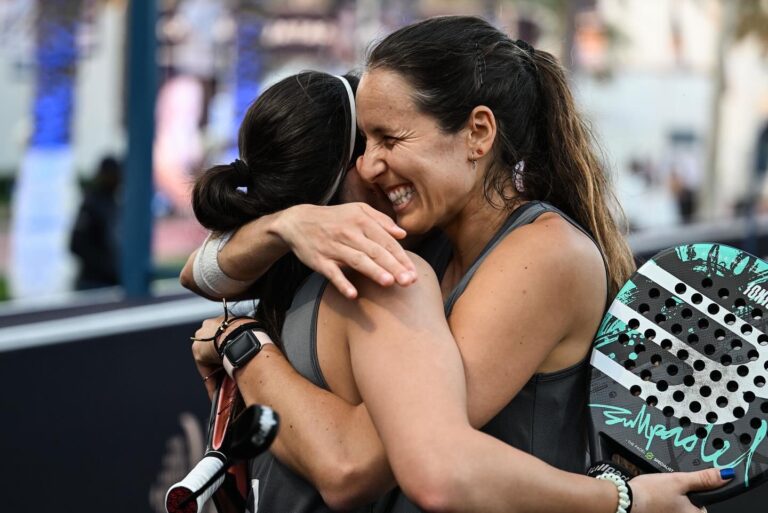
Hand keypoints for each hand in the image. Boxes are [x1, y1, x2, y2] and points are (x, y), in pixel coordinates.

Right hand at [275, 203, 416, 297]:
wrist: (297, 221)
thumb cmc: (334, 218)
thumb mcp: (357, 210)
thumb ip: (381, 220)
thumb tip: (403, 234)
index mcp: (361, 220)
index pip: (386, 240)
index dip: (401, 257)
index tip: (413, 272)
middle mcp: (348, 233)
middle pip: (375, 251)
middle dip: (393, 266)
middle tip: (409, 281)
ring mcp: (333, 247)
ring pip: (356, 260)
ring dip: (373, 271)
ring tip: (389, 282)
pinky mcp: (319, 260)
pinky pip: (332, 272)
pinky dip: (341, 283)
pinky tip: (353, 294)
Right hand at [629, 467, 730, 512]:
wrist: (625, 500)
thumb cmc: (650, 494)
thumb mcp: (679, 480)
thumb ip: (703, 478)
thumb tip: (724, 474)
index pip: (703, 505)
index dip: (694, 492)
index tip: (683, 487)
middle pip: (689, 507)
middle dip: (680, 495)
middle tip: (667, 488)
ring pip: (675, 507)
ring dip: (669, 499)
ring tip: (658, 491)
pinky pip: (665, 508)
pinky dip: (660, 503)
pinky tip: (652, 497)